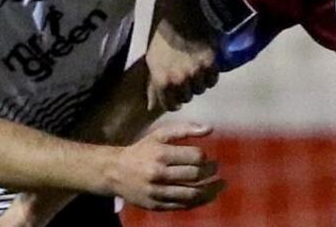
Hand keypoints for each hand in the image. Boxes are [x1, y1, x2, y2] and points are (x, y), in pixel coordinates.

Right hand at [109, 121, 224, 210]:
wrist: (115, 172)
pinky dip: (200, 201)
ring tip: (220, 185)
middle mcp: (158, 174)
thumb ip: (184, 130)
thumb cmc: (142, 150)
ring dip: (211, 190)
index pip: (194, 156)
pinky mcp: (156, 205)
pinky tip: (208, 195)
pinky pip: (183, 206)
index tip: (207, 157)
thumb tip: (210, 129)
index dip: (205, 157)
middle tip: (216, 168)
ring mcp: (157, 192)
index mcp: (160, 154)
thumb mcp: (159, 135)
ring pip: (192, 194)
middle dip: (210, 171)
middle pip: (194, 175)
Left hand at [146, 0, 219, 111]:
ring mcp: (196, 71)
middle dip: (186, 90)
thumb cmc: (161, 31)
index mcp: (161, 78)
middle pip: (187, 97)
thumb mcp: (151, 58)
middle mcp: (179, 79)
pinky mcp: (211, 62)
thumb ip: (153, 83)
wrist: (180, 8)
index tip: (176, 95)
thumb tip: (151, 104)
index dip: (173, 101)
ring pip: (201, 89)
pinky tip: (206, 67)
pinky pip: (213, 79)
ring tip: (197, 71)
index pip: (170, 104)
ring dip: (199, 82)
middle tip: (186, 79)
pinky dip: (210, 75)